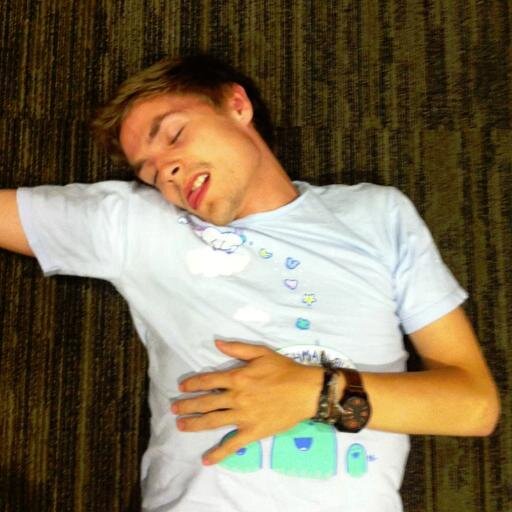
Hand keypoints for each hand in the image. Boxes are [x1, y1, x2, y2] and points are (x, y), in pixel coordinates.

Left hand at [171, 340, 323, 464]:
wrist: (306, 391)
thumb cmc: (285, 369)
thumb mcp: (261, 352)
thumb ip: (237, 349)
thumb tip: (216, 344)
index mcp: (237, 377)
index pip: (208, 381)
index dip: (193, 384)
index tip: (182, 387)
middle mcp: (236, 397)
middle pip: (205, 403)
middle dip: (187, 405)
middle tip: (173, 408)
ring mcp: (243, 416)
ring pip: (213, 421)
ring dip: (194, 424)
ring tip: (180, 426)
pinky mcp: (253, 431)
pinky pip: (233, 444)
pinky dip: (219, 453)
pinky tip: (206, 459)